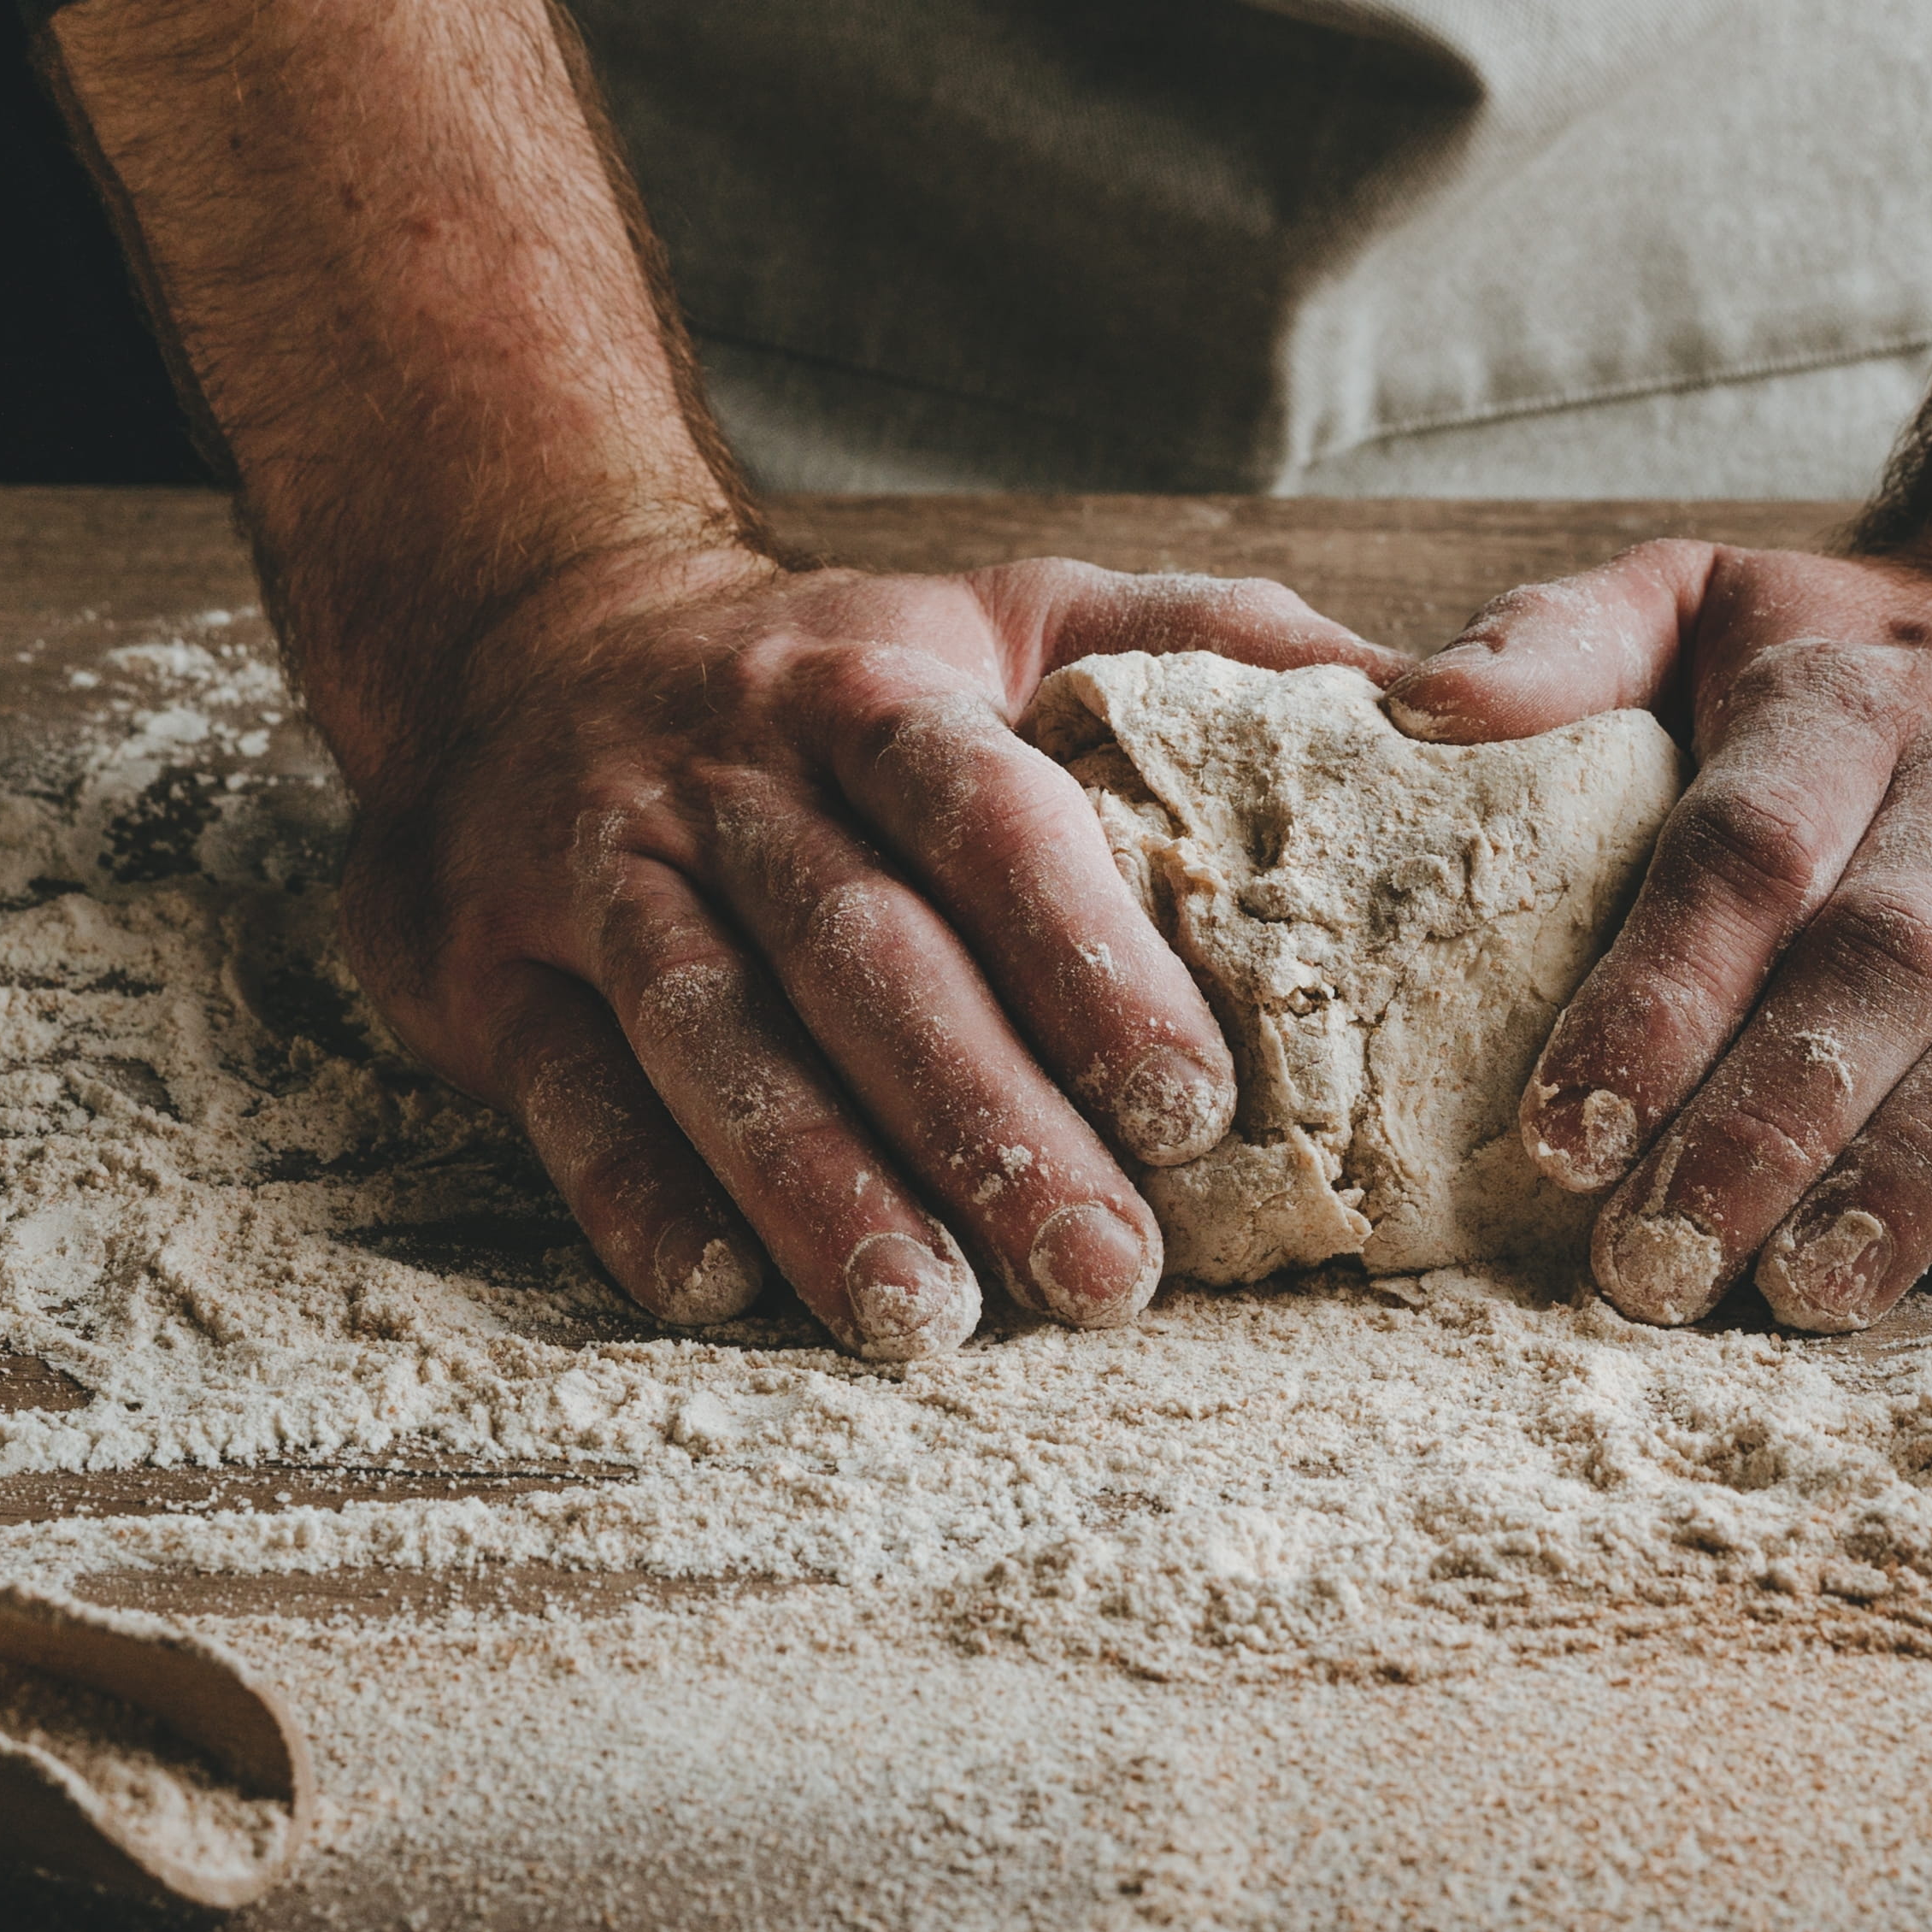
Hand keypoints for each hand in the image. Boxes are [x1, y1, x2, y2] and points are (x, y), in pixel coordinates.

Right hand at [324, 541, 1396, 1360]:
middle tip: (1106, 1274)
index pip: (989, 816)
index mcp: (874, 690)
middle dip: (984, 1118)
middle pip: (859, 950)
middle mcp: (725, 776)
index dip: (1089, 959)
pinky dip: (637, 1199)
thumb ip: (1211, 648)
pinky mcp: (490, 972)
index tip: (1198, 1108)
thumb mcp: (1014, 609)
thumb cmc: (832, 668)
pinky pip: (567, 1097)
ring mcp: (592, 871)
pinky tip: (723, 1296)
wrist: (521, 628)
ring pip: (710, 1034)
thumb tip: (1442, 699)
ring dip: (817, 1185)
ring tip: (928, 1322)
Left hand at [1383, 513, 1931, 1328]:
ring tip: (1809, 1294)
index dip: (1657, 1000)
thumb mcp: (1697, 594)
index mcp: (1845, 701)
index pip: (1746, 856)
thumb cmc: (1854, 651)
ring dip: (1920, 1167)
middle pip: (1881, 957)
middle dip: (1768, 1122)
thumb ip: (1554, 646)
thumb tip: (1408, 708)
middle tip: (1660, 1267)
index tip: (1565, 1140)